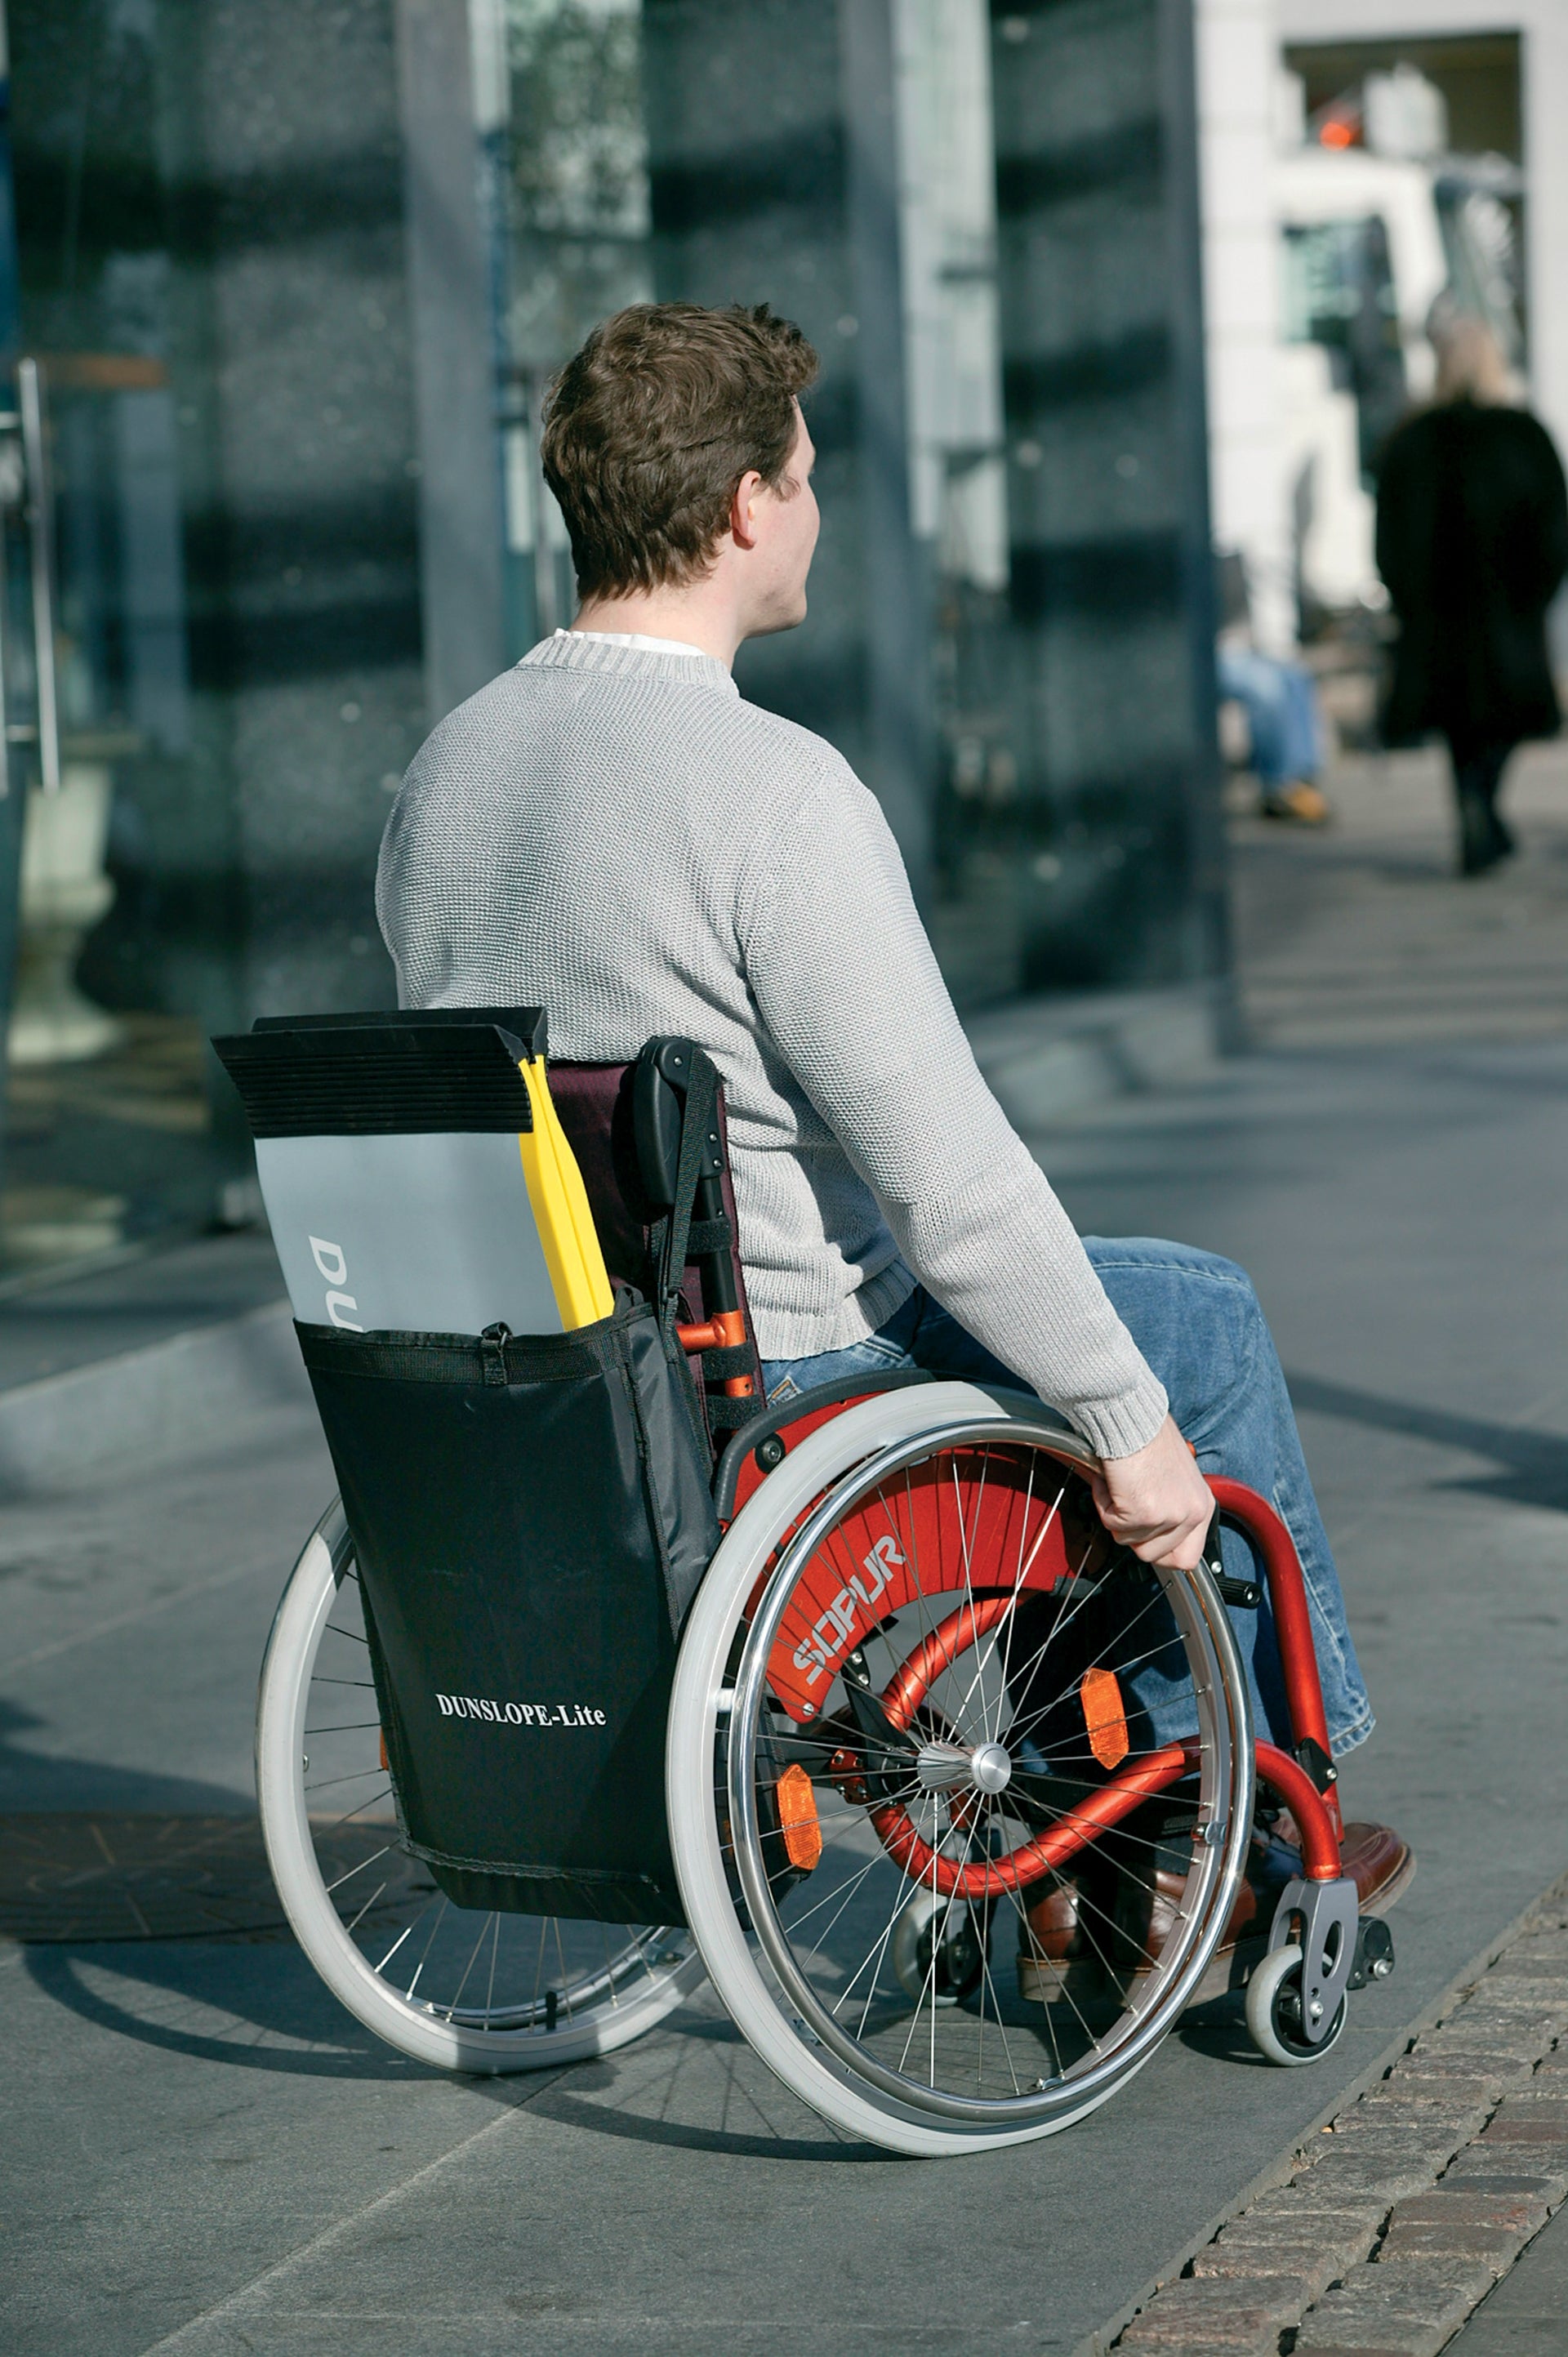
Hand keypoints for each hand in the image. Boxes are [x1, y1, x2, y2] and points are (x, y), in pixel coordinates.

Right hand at [1088, 1414, 1214, 1570]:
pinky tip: (1112, 1479)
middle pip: (1152, 1555)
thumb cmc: (1148, 1435)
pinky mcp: (1144, 1513)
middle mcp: (1192, 1514)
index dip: (1159, 1553)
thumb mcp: (1176, 1479)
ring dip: (1115, 1513)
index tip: (1144, 1538)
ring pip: (1127, 1540)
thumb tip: (1152, 1530)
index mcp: (1203, 1506)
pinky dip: (1103, 1501)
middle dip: (1131, 1533)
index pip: (1187, 1559)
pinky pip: (1111, 1523)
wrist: (1132, 1416)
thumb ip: (1171, 1506)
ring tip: (1121, 1482)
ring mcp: (1169, 1516)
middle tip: (1126, 1504)